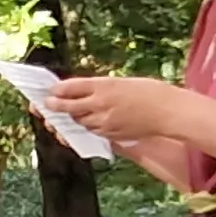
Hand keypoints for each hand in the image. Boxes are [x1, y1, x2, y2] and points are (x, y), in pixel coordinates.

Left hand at [42, 74, 196, 146]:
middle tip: (46, 106)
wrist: (169, 112)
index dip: (55, 91)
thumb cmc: (150, 92)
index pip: (69, 88)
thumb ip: (100, 88)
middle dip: (54, 107)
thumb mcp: (122, 82)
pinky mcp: (109, 134)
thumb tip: (79, 92)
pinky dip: (84, 128)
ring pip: (77, 121)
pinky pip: (90, 131)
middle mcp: (100, 103)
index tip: (48, 92)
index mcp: (104, 86)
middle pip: (67, 107)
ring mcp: (104, 121)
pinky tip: (81, 125)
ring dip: (68, 119)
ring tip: (59, 117)